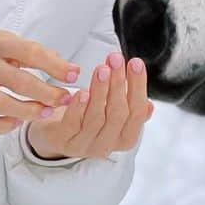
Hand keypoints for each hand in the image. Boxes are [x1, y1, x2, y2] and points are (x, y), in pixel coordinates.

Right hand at [0, 30, 79, 133]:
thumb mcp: (3, 42)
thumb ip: (32, 53)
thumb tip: (68, 69)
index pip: (31, 53)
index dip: (56, 66)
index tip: (74, 75)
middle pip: (20, 82)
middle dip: (48, 93)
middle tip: (66, 99)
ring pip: (4, 106)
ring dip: (31, 112)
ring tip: (48, 113)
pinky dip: (5, 125)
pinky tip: (17, 122)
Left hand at [25, 52, 153, 161]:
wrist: (55, 133)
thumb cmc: (88, 117)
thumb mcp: (112, 113)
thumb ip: (130, 109)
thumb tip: (148, 106)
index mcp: (124, 138)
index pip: (137, 112)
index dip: (138, 87)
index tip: (135, 63)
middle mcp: (106, 145)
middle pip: (118, 115)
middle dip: (119, 84)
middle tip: (116, 60)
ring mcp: (84, 145)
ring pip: (96, 118)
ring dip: (100, 91)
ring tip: (101, 68)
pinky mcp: (63, 141)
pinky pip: (73, 124)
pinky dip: (78, 107)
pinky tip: (82, 91)